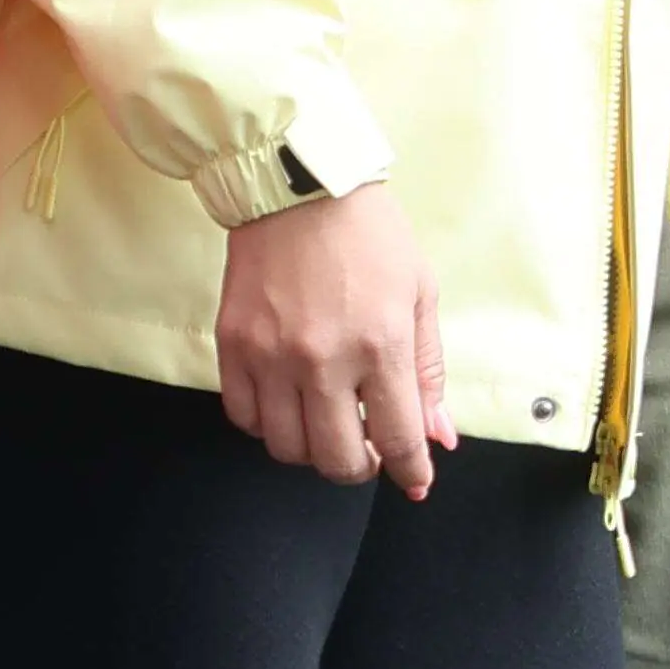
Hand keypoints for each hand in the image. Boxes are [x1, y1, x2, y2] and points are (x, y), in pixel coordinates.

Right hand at [214, 181, 448, 493]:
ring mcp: (271, 356)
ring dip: (313, 449)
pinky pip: (243, 418)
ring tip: (328, 422)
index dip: (410, 471)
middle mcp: (323, 359)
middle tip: (369, 449)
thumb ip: (428, 373)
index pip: (397, 439)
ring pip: (287, 448)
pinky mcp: (232, 346)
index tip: (414, 480)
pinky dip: (268, 426)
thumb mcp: (420, 296)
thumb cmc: (370, 237)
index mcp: (381, 346)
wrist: (300, 188)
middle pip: (337, 459)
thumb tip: (437, 436)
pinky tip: (288, 404)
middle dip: (361, 468)